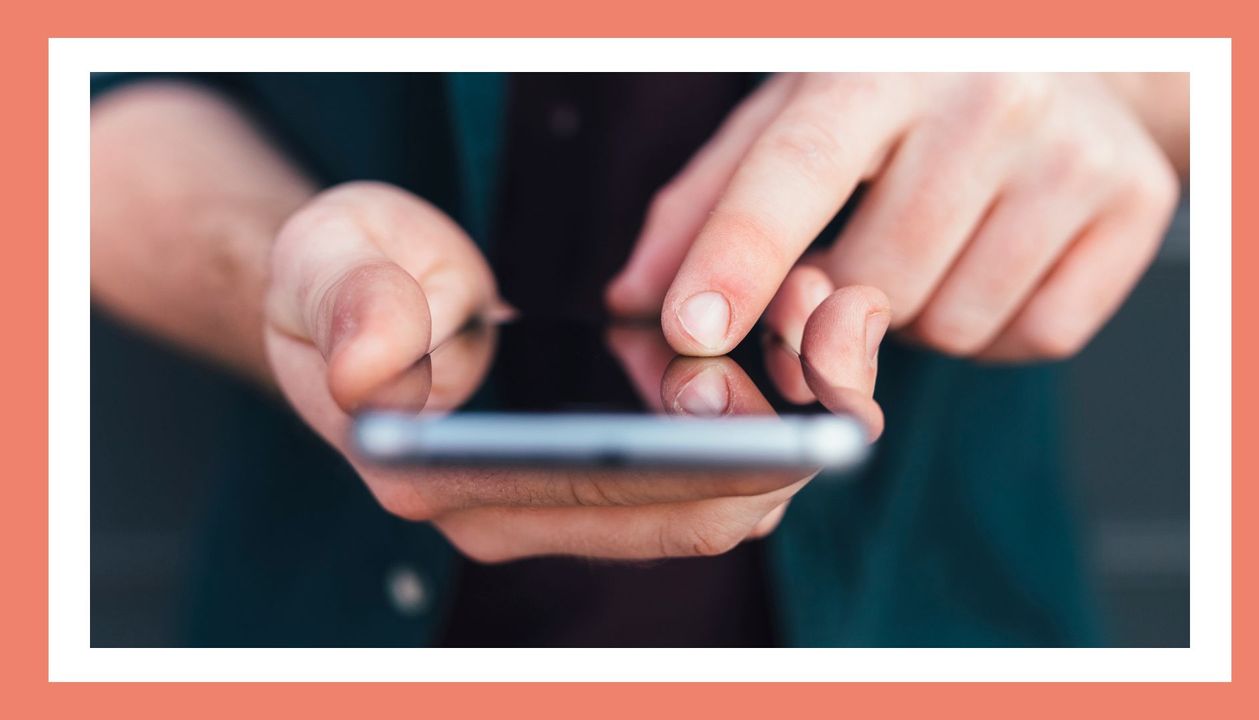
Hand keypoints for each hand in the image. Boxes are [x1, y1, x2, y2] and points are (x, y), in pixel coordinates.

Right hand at [268, 186, 885, 560]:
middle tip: (822, 332)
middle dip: (781, 439)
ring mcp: (562, 503)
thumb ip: (349, 307)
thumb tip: (365, 367)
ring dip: (788, 426)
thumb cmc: (341, 276)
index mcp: (444, 478)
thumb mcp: (329, 261)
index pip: (604, 496)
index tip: (790, 401)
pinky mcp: (599, 476)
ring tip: (812, 319)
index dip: (710, 460)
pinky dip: (765, 418)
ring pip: (721, 503)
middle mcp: (513, 514)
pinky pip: (711, 472)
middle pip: (693, 518)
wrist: (355, 294)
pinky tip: (778, 338)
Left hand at [607, 73, 1180, 360]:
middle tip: (848, 259)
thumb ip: (708, 203)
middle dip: (837, 306)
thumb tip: (638, 300)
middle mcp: (986, 97)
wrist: (1064, 59)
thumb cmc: (903, 95)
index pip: (795, 168)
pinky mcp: (1134, 207)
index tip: (690, 333)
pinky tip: (993, 256)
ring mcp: (1072, 152)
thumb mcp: (793, 114)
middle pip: (872, 283)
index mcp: (879, 63)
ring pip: (950, 322)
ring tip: (934, 237)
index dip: (738, 257)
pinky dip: (995, 327)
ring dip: (917, 315)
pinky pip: (1031, 337)